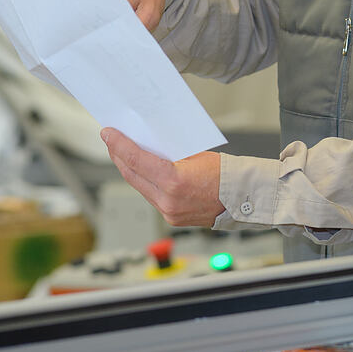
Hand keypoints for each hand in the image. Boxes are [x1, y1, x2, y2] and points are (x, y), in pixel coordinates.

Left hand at [101, 128, 225, 226]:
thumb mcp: (196, 155)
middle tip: (111, 141)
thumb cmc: (227, 173)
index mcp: (174, 182)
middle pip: (132, 176)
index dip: (119, 145)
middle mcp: (168, 201)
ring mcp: (169, 213)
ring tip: (124, 155)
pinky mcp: (172, 218)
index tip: (108, 133)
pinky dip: (145, 183)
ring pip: (140, 188)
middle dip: (119, 156)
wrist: (244, 198)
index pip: (137, 160)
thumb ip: (170, 153)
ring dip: (130, 170)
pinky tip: (143, 172)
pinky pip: (152, 197)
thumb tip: (149, 144)